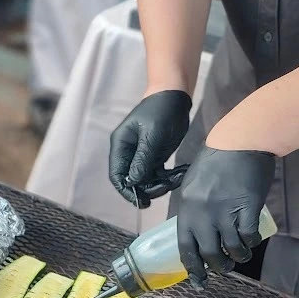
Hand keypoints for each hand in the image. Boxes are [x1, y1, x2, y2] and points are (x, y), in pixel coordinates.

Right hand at [109, 90, 191, 206]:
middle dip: (148, 188)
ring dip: (162, 184)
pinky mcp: (155, 157)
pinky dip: (170, 177)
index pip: (117, 175)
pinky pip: (159, 175)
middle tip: (165, 187)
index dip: (126, 190)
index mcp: (121, 146)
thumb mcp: (152, 135)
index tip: (140, 201)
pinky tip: (181, 172)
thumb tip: (133, 183)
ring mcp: (142, 156)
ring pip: (147, 180)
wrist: (176, 96)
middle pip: (132, 181)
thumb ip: (142, 160)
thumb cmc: (160, 110)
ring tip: (177, 177)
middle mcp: (129, 153)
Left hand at [177, 147, 275, 287]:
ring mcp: (225, 211)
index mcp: (186, 208)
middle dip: (219, 267)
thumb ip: (192, 208)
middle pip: (209, 254)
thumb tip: (195, 234)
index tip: (199, 280)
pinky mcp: (247, 207)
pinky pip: (248, 236)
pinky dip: (251, 243)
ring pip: (231, 249)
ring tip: (241, 255)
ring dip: (238, 257)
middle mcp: (202, 213)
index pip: (185, 247)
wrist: (240, 140)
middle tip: (226, 267)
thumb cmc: (216, 160)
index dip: (193, 268)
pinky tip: (253, 241)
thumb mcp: (192, 184)